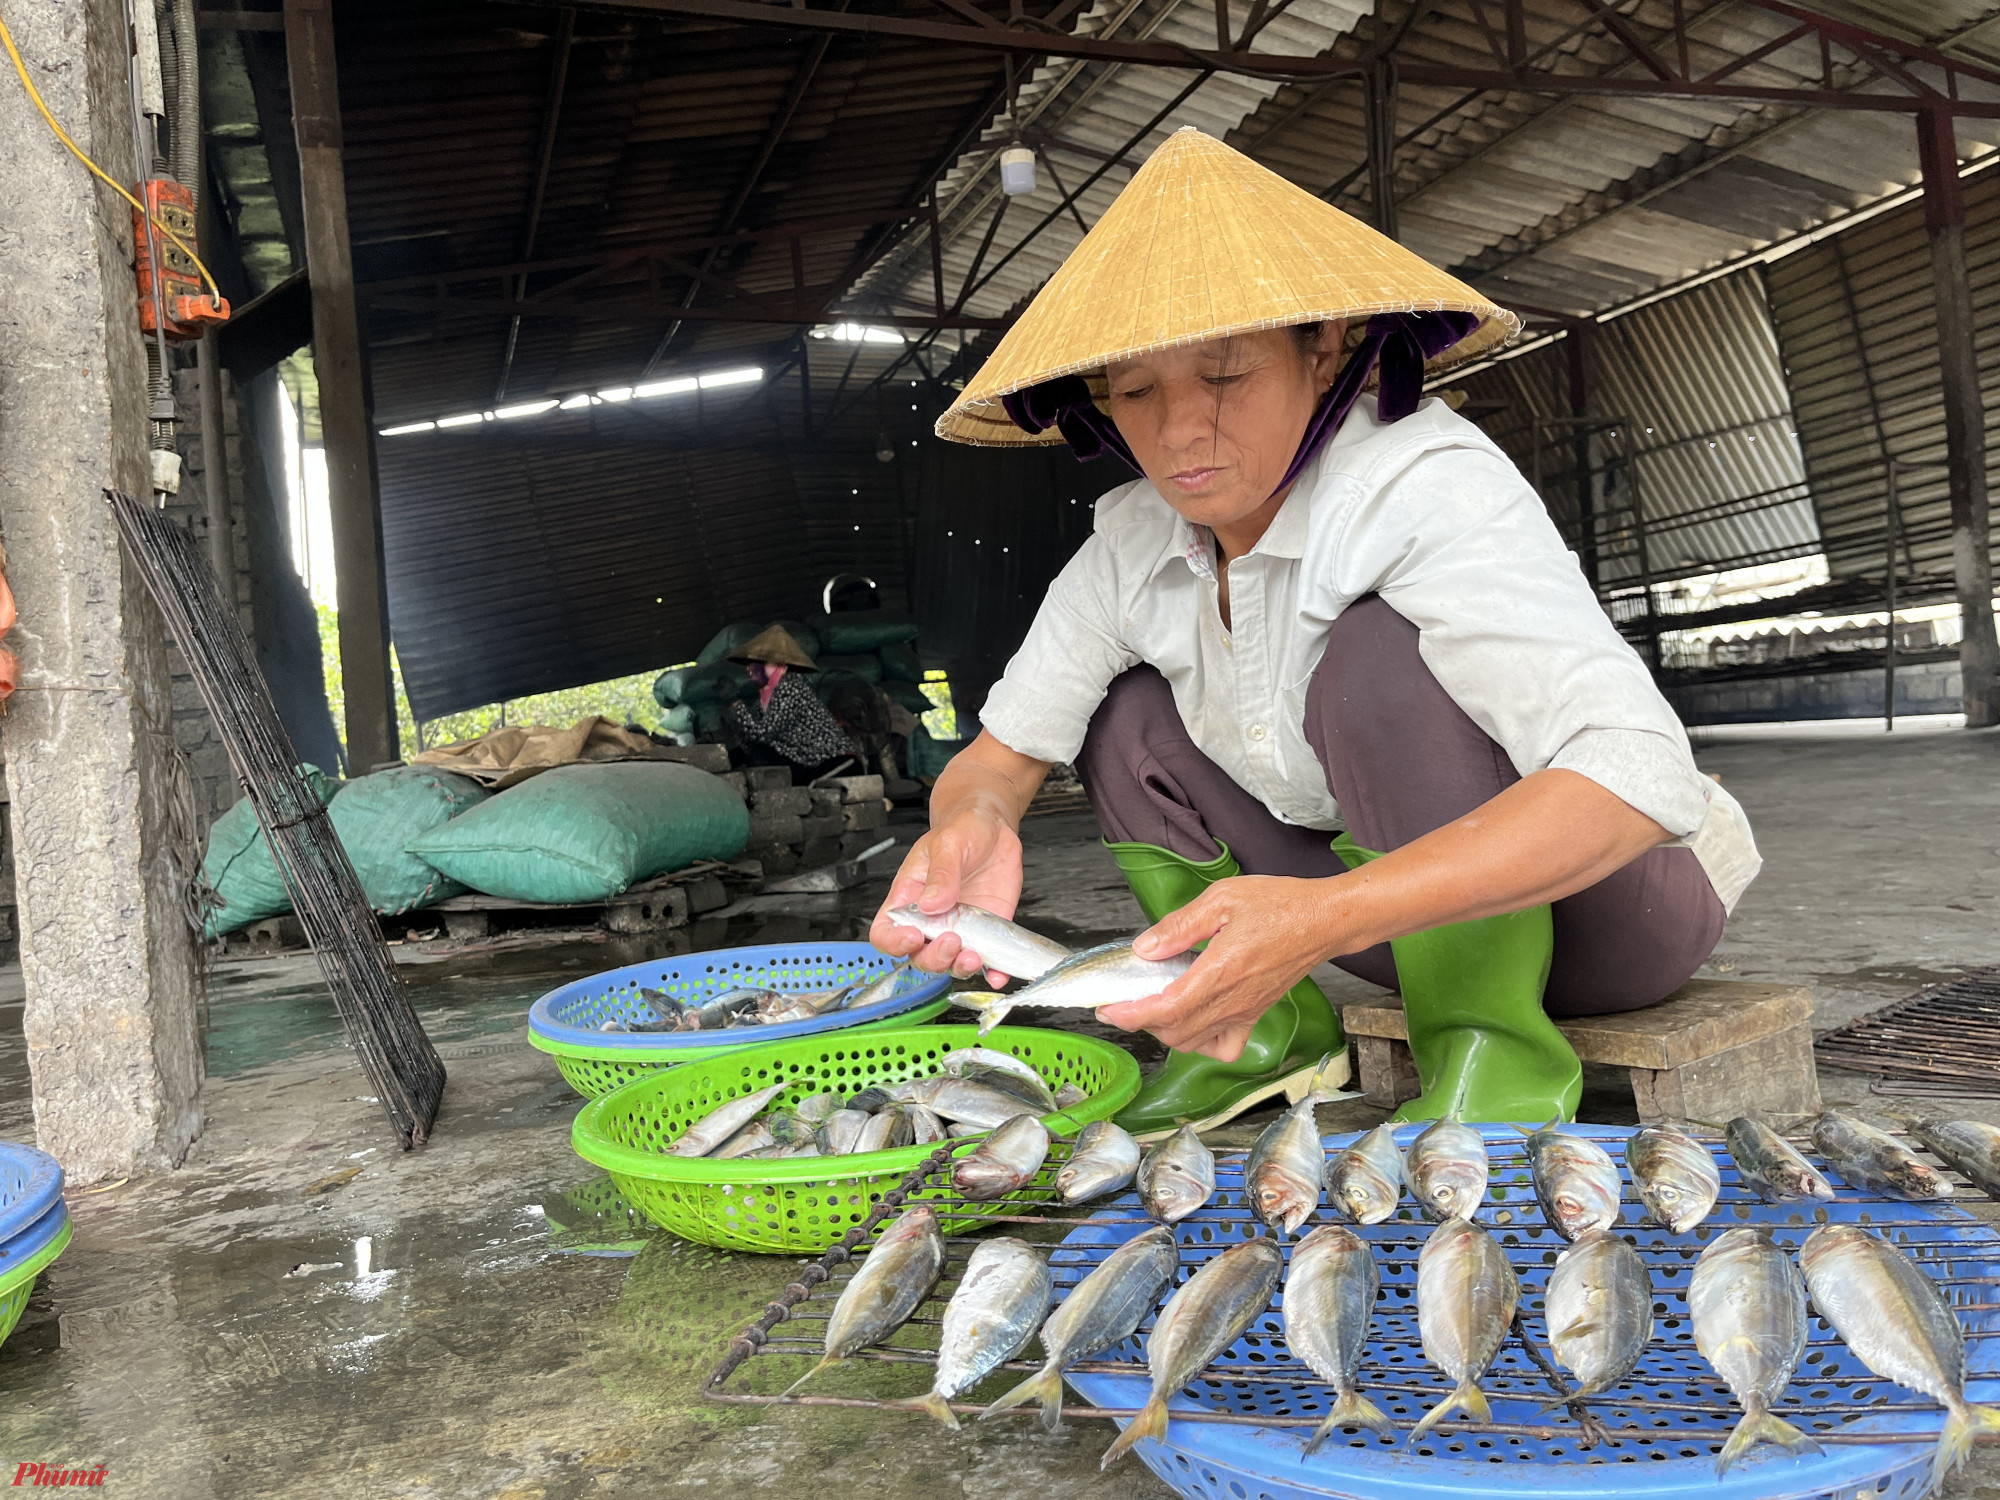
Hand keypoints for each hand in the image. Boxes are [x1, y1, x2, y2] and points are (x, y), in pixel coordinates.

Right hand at [869, 807, 1025, 983]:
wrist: (993, 828)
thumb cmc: (961, 830)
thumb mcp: (948, 843)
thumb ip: (940, 873)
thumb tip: (930, 904)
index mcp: (909, 898)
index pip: (886, 931)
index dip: (893, 942)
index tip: (912, 937)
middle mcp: (931, 920)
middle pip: (919, 956)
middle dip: (933, 957)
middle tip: (952, 940)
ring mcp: (959, 929)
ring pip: (950, 963)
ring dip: (959, 967)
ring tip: (974, 955)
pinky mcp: (986, 932)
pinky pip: (986, 961)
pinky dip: (992, 972)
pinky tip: (997, 973)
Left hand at [1098, 875, 1346, 1060]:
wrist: (1325, 920)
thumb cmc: (1280, 905)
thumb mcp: (1223, 899)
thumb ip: (1180, 926)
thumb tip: (1145, 948)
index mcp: (1220, 972)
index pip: (1165, 1009)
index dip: (1131, 1014)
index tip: (1108, 1008)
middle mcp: (1232, 1000)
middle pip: (1174, 1032)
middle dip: (1140, 1022)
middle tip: (1122, 1002)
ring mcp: (1245, 1011)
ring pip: (1194, 1043)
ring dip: (1166, 1032)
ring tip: (1152, 1006)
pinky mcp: (1256, 1013)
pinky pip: (1224, 1046)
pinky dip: (1201, 1043)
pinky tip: (1193, 1019)